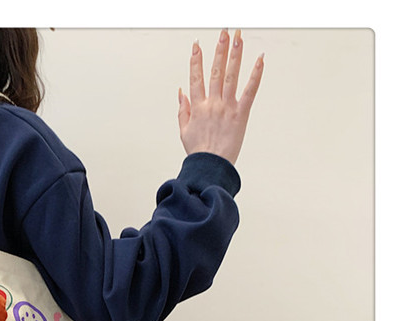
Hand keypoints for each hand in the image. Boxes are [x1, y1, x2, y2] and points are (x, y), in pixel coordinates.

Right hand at [178, 29, 263, 164]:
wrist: (211, 166)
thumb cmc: (199, 152)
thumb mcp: (184, 131)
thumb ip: (182, 110)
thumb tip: (181, 92)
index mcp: (197, 108)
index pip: (196, 78)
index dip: (196, 61)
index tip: (196, 46)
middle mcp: (212, 104)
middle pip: (215, 72)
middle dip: (219, 50)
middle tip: (223, 33)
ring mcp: (227, 108)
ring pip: (230, 76)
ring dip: (235, 55)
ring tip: (237, 38)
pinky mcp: (241, 114)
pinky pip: (250, 91)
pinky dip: (256, 74)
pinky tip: (259, 60)